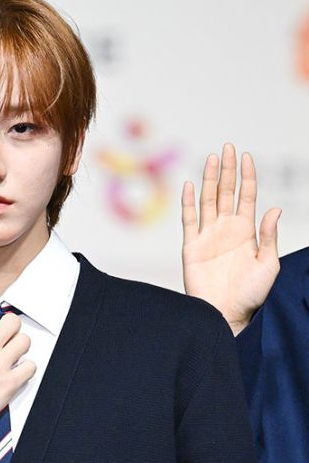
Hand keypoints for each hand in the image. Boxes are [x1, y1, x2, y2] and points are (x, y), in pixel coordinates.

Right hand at [182, 142, 281, 333]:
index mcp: (246, 231)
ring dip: (209, 179)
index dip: (247, 176)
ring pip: (208, 200)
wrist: (226, 314)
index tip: (247, 157)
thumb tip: (274, 209)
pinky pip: (189, 219)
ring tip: (212, 158)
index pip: (246, 196)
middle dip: (228, 170)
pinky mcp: (191, 246)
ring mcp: (208, 236)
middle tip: (228, 147)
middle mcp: (226, 229)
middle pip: (226, 192)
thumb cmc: (250, 295)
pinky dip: (189, 202)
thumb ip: (269, 236)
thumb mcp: (268, 265)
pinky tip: (190, 185)